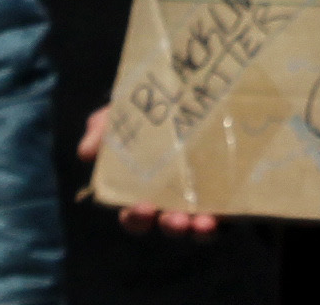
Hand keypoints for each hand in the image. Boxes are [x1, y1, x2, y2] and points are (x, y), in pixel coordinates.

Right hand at [79, 104, 220, 237]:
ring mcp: (206, 196)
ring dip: (197, 230)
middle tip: (174, 219)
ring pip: (198, 226)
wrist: (207, 88)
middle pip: (168, 224)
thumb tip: (86, 152)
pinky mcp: (234, 192)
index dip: (135, 217)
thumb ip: (104, 126)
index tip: (141, 208)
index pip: (136, 212)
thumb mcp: (127, 111)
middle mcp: (176, 197)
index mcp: (148, 185)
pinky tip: (222, 215)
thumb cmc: (160, 109)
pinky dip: (224, 220)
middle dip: (168, 226)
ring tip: (201, 224)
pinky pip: (230, 216)